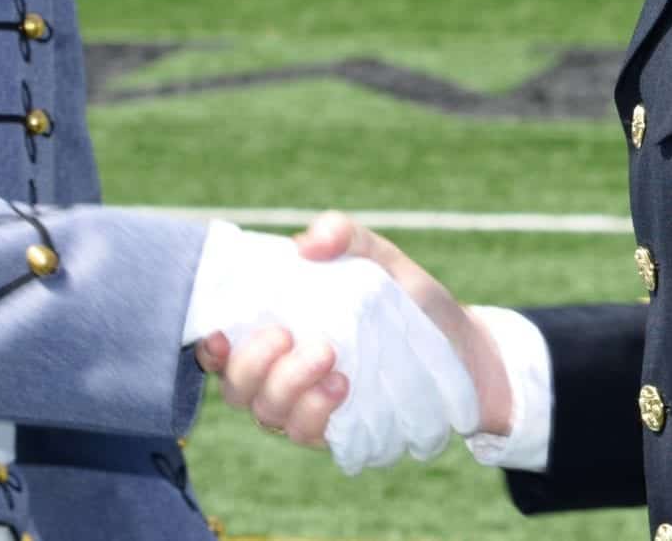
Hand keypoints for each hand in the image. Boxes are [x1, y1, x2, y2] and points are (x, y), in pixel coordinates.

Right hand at [191, 224, 479, 472]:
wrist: (461, 347)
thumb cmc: (408, 298)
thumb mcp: (379, 256)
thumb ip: (343, 236)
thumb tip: (305, 246)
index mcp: (278, 329)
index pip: (221, 349)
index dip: (210, 348)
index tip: (221, 335)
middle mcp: (282, 374)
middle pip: (236, 387)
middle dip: (253, 365)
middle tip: (291, 337)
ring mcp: (306, 407)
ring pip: (266, 414)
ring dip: (288, 387)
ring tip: (330, 358)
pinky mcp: (335, 433)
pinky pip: (305, 435)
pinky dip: (315, 413)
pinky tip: (343, 387)